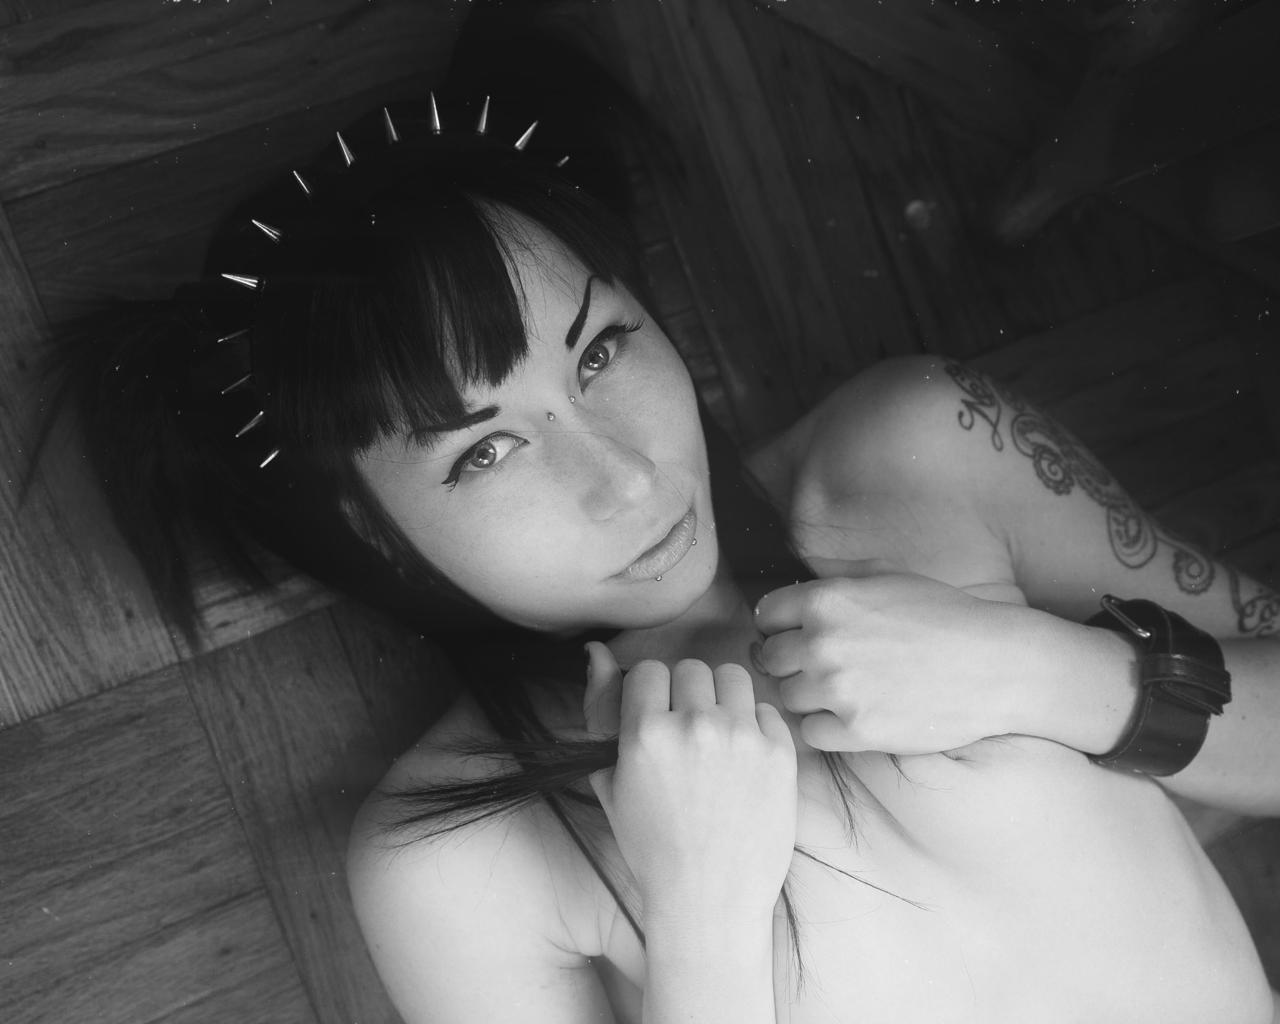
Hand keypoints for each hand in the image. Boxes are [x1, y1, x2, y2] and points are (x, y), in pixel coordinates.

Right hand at [583, 643, 796, 920]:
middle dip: (686, 693)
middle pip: (692, 668)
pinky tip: (743, 760)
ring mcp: (742, 738)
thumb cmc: (652, 846)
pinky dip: (755, 726)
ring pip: (732, 676)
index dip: (650, 693)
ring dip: (723, 698)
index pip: (649, 670)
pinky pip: (766, 710)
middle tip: (687, 731)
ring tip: (718, 736)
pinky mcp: (780, 753)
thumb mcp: (611, 782)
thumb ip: (601, 712)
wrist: (710, 899)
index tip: (655, 719)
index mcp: (646, 733)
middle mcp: (695, 726)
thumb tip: (596, 652)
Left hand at [754, 557, 1045, 754]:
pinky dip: (827, 727)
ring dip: (809, 696)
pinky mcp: (857, 731)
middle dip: (791, 662)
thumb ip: (832, 584)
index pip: (766, 616)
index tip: (800, 634)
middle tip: (825, 665)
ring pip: (788, 698)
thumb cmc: (943, 615)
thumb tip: (789, 597)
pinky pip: (812, 733)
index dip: (781, 625)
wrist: (996, 663)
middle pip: (771, 659)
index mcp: (826, 600)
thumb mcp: (885, 577)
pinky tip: (854, 714)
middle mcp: (822, 643)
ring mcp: (838, 689)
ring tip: (845, 689)